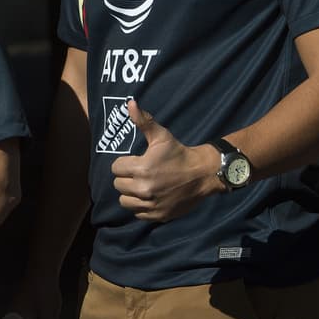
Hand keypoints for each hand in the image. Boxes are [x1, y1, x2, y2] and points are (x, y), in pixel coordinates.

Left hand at [110, 99, 218, 220]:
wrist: (202, 174)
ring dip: (130, 194)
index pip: (115, 168)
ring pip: (124, 201)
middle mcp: (144, 189)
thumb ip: (143, 121)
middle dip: (126, 178)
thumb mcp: (161, 136)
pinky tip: (150, 196)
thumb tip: (130, 103)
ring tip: (142, 185)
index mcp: (142, 168)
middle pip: (118, 185)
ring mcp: (151, 204)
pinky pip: (137, 213)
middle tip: (140, 173)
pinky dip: (141, 206)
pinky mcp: (158, 215)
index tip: (136, 161)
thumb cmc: (179, 153)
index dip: (124, 163)